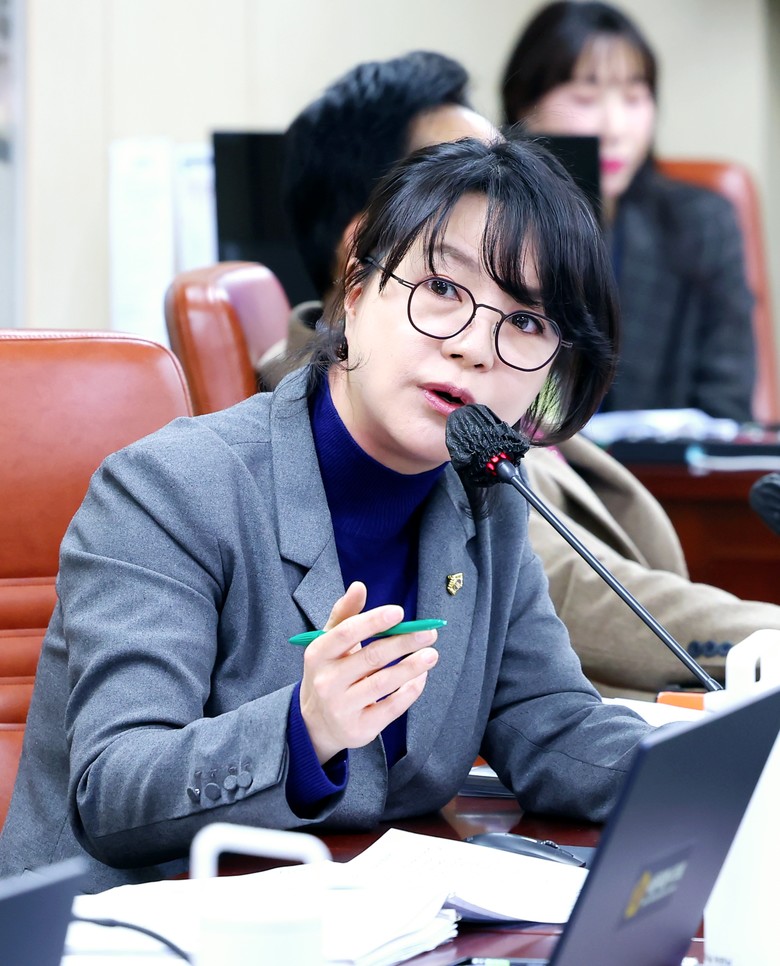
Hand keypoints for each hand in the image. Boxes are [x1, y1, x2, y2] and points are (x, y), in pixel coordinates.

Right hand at [299, 582, 439, 763]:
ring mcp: (342, 707)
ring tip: (431, 654)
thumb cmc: (330, 672)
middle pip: (371, 657)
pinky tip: (421, 677)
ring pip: (384, 682)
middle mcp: (326, 682)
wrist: (316, 722)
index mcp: (317, 654)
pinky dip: (410, 690)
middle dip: (404, 642)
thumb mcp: (329, 643)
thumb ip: (345, 614)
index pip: (346, 633)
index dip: (374, 621)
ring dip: (412, 666)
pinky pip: (391, 707)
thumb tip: (359, 586)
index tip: (400, 612)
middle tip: (429, 632)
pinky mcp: (360, 728)